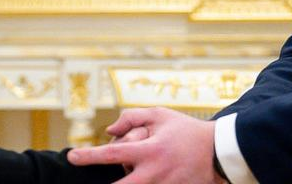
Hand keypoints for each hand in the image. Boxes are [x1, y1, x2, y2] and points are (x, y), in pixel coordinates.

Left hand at [67, 107, 223, 183]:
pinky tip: (146, 174)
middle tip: (87, 182)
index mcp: (150, 150)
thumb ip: (132, 118)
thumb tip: (109, 131)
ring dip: (128, 181)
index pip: (112, 153)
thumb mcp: (160, 115)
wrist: (218, 152)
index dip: (89, 156)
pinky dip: (143, 183)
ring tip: (139, 166)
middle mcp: (154, 172)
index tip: (72, 156)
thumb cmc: (186, 131)